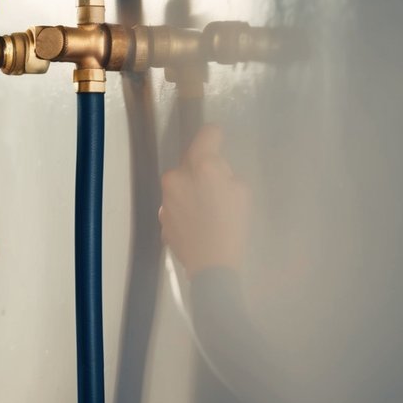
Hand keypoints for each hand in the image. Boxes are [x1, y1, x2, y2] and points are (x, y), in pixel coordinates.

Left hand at [159, 125, 251, 276]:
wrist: (211, 265)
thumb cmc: (233, 226)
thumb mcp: (242, 193)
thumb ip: (225, 174)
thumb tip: (215, 170)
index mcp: (200, 168)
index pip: (206, 137)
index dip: (214, 136)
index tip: (218, 136)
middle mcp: (176, 178)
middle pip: (189, 162)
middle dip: (202, 168)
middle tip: (218, 183)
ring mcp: (165, 199)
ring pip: (180, 184)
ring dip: (191, 188)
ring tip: (208, 207)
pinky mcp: (161, 217)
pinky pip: (175, 204)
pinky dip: (185, 207)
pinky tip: (198, 220)